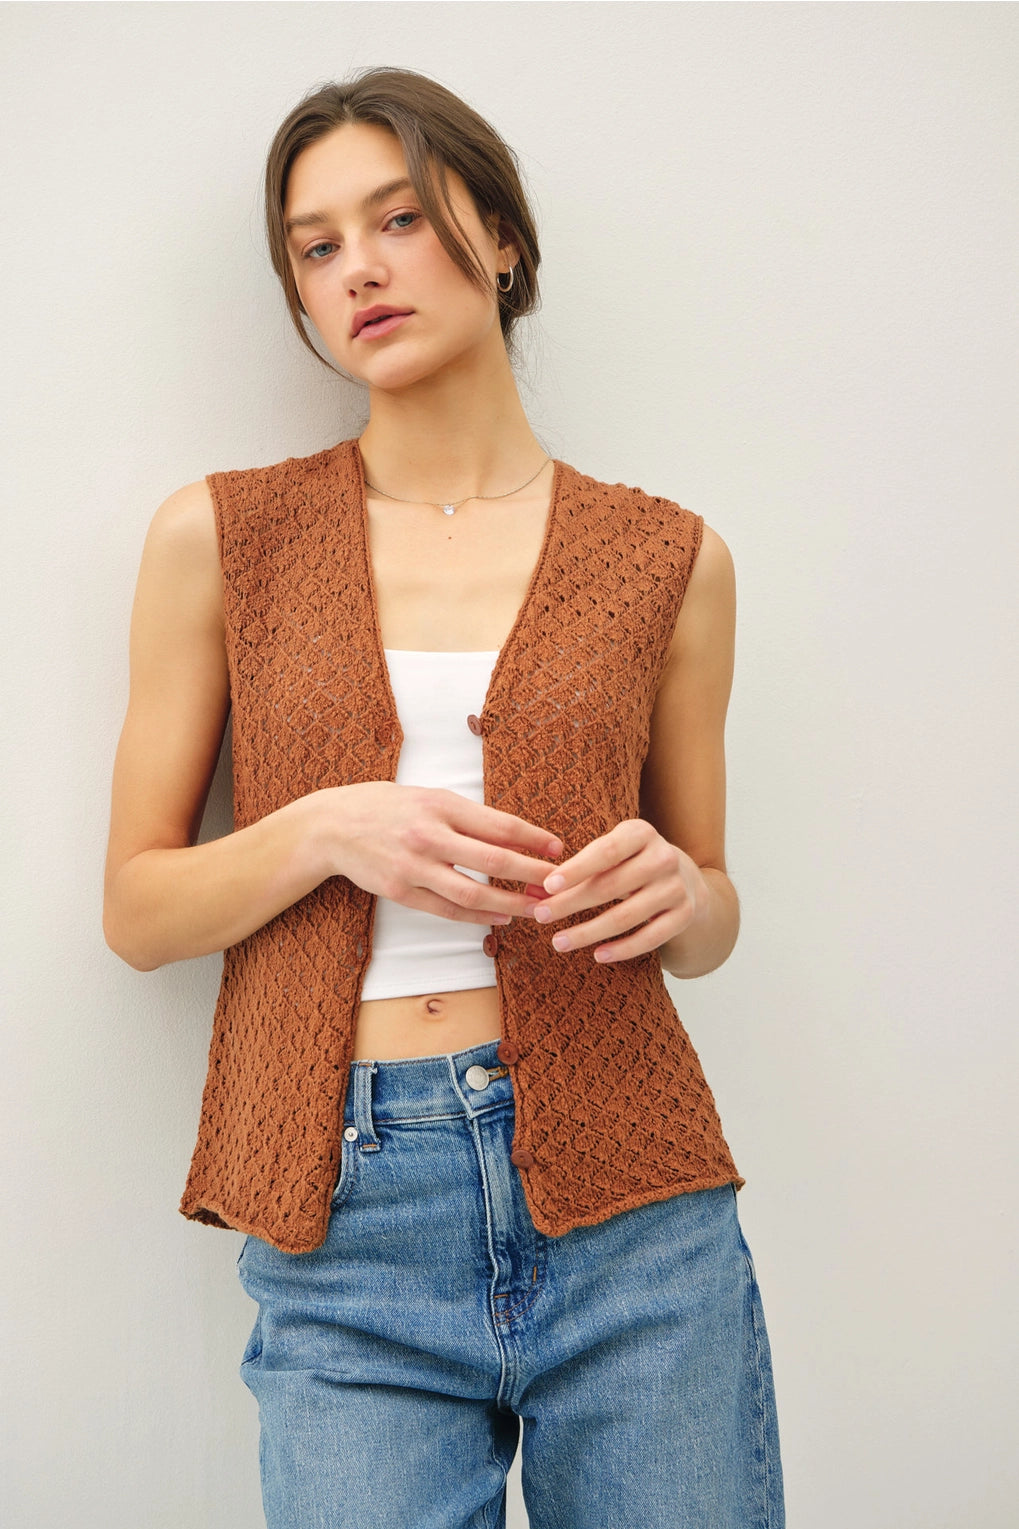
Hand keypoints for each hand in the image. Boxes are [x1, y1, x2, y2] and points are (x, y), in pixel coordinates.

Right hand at [318, 782, 562, 924]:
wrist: (332, 826)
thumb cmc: (386, 807)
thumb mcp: (428, 797)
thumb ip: (466, 815)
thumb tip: (513, 835)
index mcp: (440, 805)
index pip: (499, 824)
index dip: (533, 838)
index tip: (558, 848)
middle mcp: (428, 835)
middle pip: (493, 859)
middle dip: (532, 873)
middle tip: (559, 883)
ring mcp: (413, 866)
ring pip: (472, 892)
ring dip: (509, 903)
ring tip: (535, 908)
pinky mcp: (400, 891)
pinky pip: (447, 910)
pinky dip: (478, 917)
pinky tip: (500, 918)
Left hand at [522, 818, 706, 962]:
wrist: (685, 878)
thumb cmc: (631, 863)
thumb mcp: (610, 853)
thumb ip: (576, 869)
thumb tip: (532, 891)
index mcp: (642, 833)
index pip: (606, 851)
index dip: (576, 869)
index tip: (546, 887)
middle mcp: (664, 857)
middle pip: (611, 886)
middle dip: (570, 904)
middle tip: (540, 916)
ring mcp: (676, 887)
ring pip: (626, 916)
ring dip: (588, 932)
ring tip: (559, 942)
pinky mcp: (684, 915)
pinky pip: (650, 938)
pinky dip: (621, 949)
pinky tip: (597, 955)